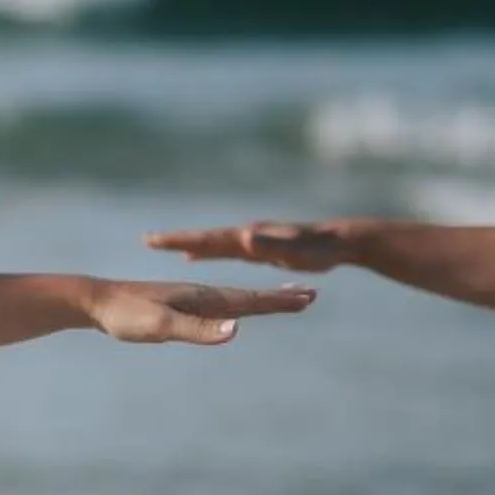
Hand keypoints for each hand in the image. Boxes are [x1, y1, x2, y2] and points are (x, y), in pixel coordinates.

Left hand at [84, 279, 315, 344]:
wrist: (95, 301)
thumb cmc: (125, 315)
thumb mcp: (160, 326)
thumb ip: (198, 329)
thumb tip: (237, 330)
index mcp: (202, 297)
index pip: (249, 301)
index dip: (279, 302)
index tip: (309, 297)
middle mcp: (201, 295)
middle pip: (248, 298)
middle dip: (279, 298)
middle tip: (311, 295)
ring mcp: (190, 300)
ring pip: (234, 301)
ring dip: (261, 301)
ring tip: (282, 300)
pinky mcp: (179, 307)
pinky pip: (216, 307)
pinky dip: (235, 307)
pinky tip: (235, 312)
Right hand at [144, 220, 366, 272]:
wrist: (346, 239)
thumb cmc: (322, 250)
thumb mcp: (296, 250)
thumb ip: (270, 246)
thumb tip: (244, 238)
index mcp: (250, 239)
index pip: (209, 239)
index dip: (181, 239)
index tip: (154, 238)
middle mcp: (247, 237)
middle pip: (206, 239)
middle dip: (177, 239)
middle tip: (149, 239)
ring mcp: (253, 241)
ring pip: (213, 244)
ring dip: (188, 244)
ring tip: (163, 246)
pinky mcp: (258, 248)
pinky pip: (223, 250)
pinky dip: (205, 251)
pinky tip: (195, 256)